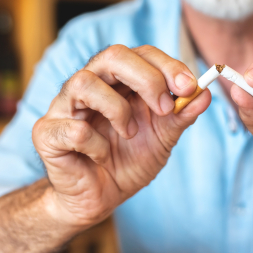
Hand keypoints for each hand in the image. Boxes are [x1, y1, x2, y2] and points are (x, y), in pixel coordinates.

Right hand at [32, 45, 209, 230]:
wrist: (99, 198)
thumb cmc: (127, 160)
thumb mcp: (162, 138)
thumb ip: (181, 115)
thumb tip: (205, 93)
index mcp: (118, 79)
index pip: (142, 54)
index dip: (167, 65)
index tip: (190, 87)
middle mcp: (90, 83)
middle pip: (112, 55)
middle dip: (145, 78)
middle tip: (165, 107)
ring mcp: (64, 105)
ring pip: (84, 82)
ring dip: (117, 109)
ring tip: (129, 133)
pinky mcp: (47, 132)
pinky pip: (72, 127)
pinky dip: (95, 143)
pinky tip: (102, 155)